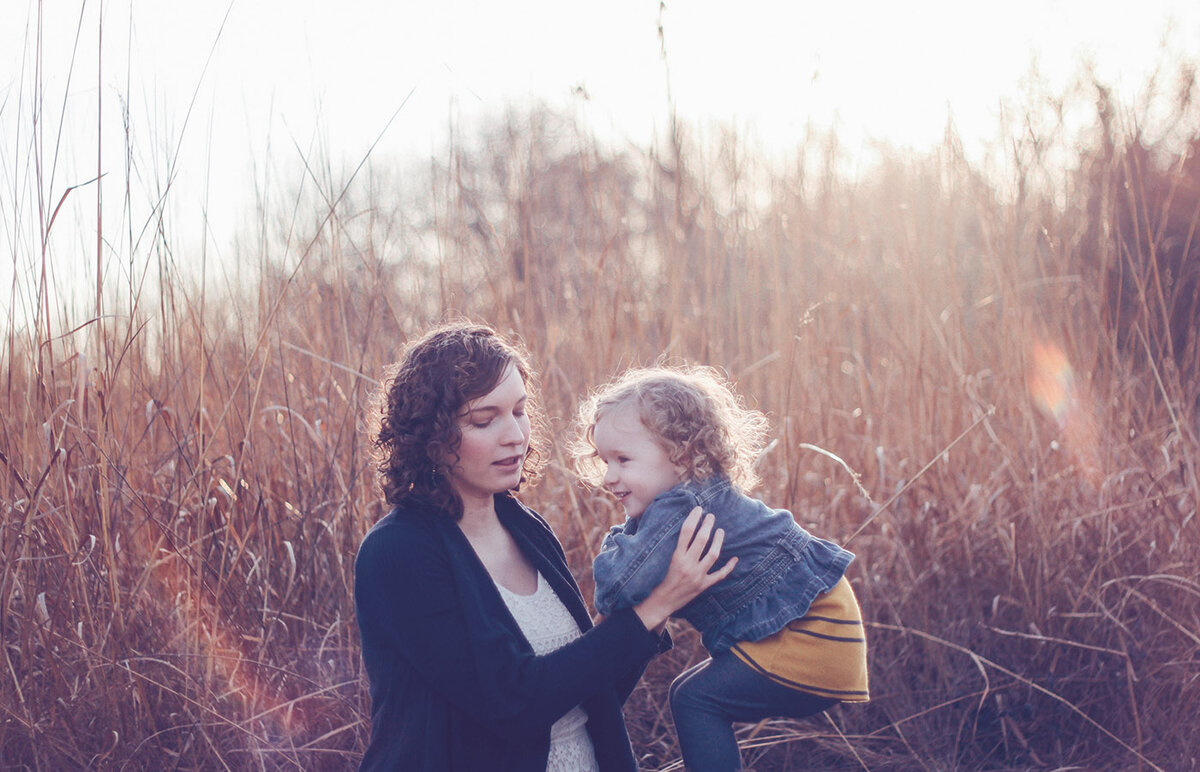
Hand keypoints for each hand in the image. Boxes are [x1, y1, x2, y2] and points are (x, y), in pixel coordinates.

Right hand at [633, 507, 737, 632]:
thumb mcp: (660, 560)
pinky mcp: (704, 586)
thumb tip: (678, 528)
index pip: (686, 532)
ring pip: (713, 554)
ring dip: (718, 540)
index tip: (698, 509)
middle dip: (708, 525)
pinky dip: (729, 567)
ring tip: (720, 531)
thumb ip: (668, 545)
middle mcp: (688, 565)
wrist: (660, 603)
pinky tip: (735, 558)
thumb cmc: (656, 579)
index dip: (693, 518)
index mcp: (675, 557)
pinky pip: (720, 575)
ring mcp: (698, 576)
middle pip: (702, 540)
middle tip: (711, 516)